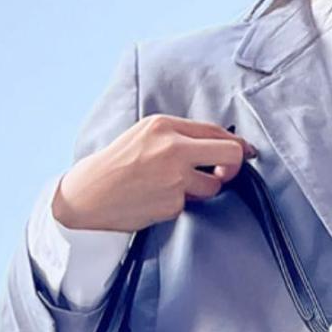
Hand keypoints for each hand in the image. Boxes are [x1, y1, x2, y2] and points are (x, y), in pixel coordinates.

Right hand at [51, 115, 258, 232]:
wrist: (87, 195)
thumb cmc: (115, 165)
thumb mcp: (143, 135)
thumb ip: (178, 136)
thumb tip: (217, 145)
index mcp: (165, 125)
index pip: (215, 131)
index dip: (235, 144)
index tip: (244, 152)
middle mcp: (173, 149)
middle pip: (229, 155)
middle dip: (235, 167)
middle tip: (227, 174)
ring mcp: (174, 179)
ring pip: (212, 187)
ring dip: (202, 191)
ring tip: (173, 188)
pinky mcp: (171, 204)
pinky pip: (189, 205)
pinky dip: (178, 205)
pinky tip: (155, 200)